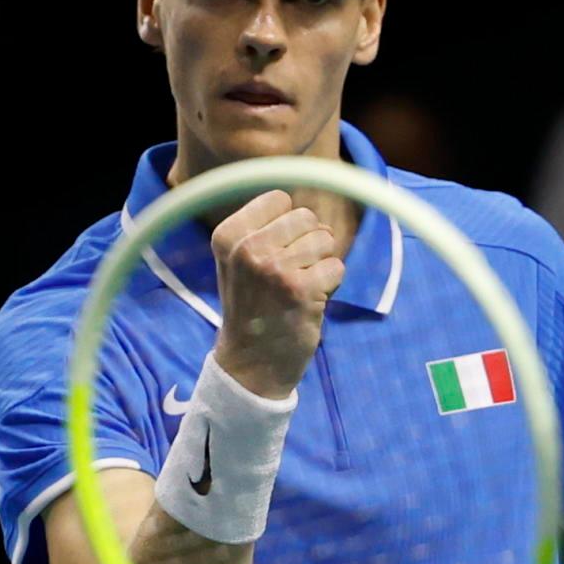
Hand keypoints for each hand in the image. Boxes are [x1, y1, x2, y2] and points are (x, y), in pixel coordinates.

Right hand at [209, 190, 341, 397]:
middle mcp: (248, 248)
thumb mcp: (239, 261)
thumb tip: (318, 217)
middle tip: (289, 276)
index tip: (274, 254)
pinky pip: (336, 267)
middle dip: (308, 244)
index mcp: (227, 235)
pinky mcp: (301, 289)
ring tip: (298, 289)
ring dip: (320, 265)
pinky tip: (309, 302)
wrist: (250, 364)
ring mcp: (275, 268)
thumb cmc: (251, 308)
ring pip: (325, 240)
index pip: (280, 199)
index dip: (288, 225)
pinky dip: (330, 284)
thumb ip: (266, 229)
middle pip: (306, 217)